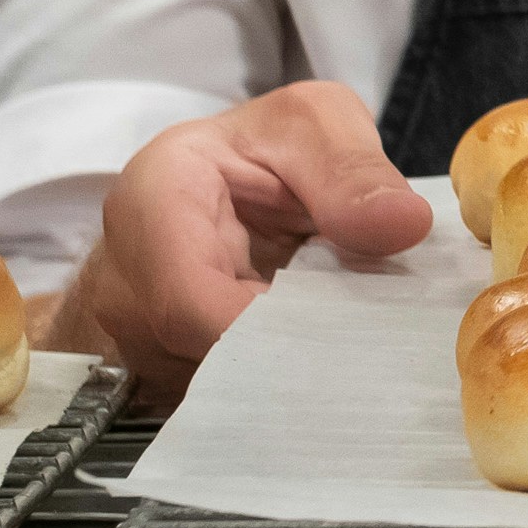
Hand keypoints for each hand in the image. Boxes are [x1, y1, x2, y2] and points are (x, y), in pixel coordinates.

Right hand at [40, 79, 431, 395]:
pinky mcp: (162, 370)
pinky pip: (215, 400)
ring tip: (345, 348)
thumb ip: (353, 171)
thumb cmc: (263, 150)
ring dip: (284, 376)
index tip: (341, 335)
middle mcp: (124, 279)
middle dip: (288, 356)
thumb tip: (403, 224)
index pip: (187, 298)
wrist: (224, 181)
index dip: (266, 331)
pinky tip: (317, 363)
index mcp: (150, 201)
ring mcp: (135, 336)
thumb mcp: (315, 127)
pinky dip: (273, 387)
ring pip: (209, 387)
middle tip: (365, 349)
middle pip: (198, 354)